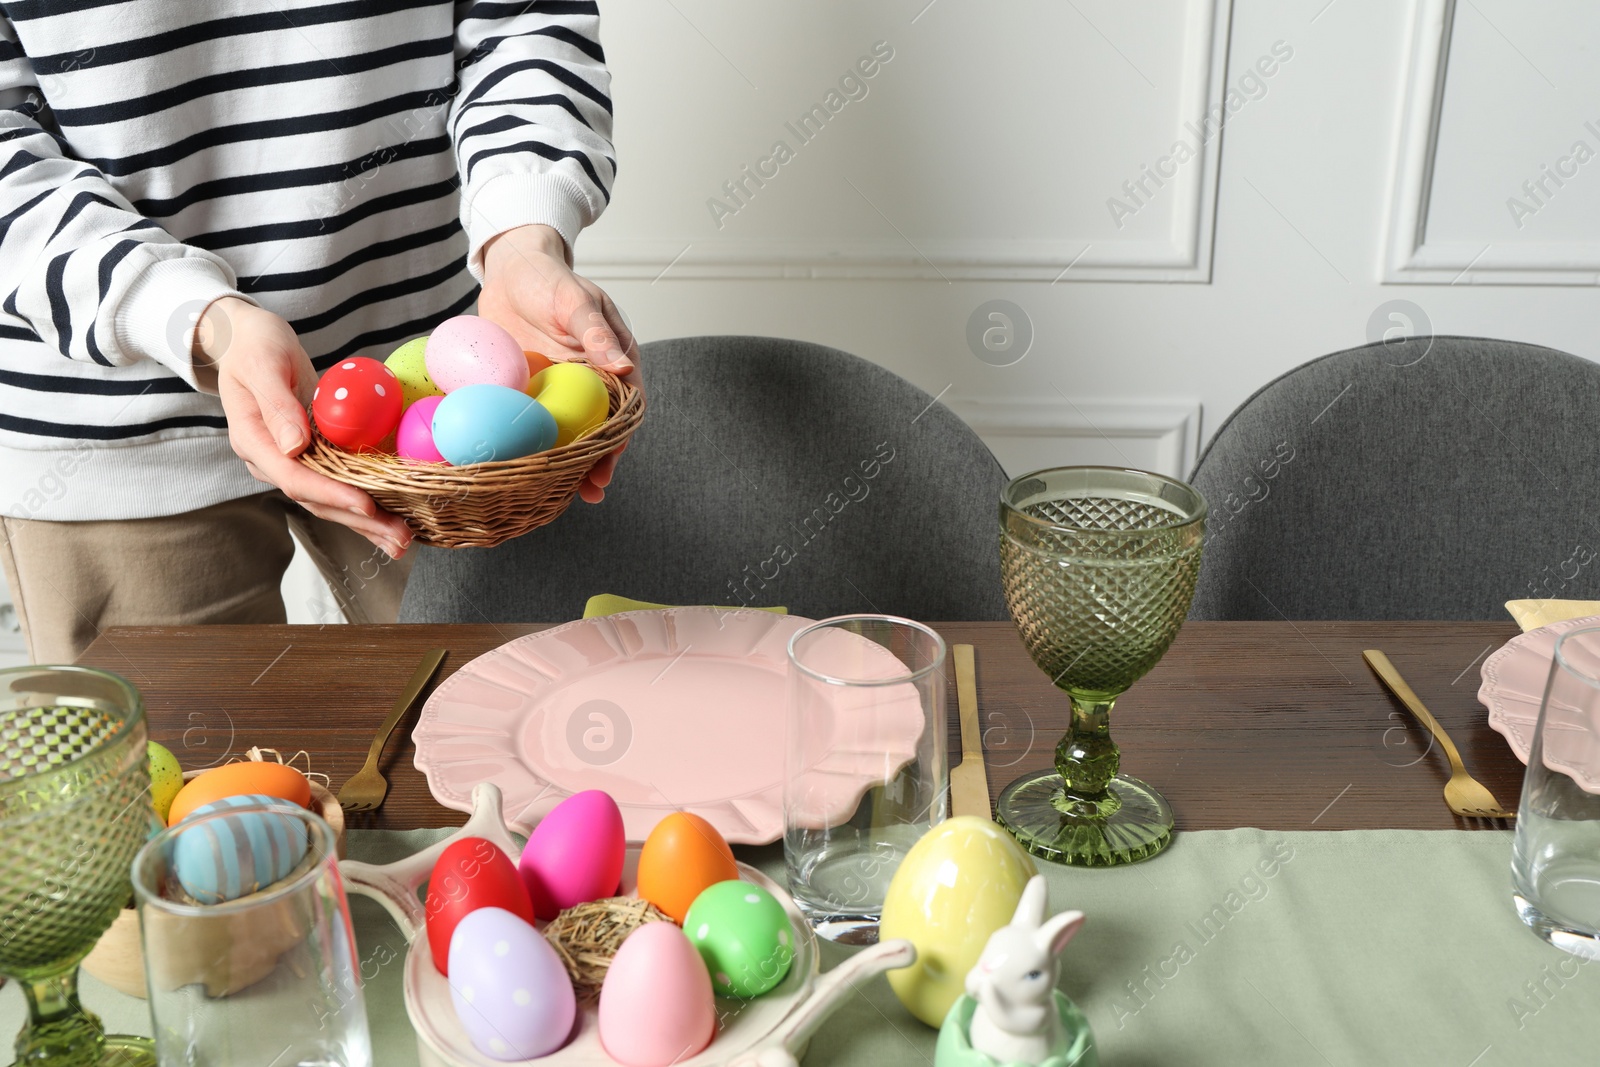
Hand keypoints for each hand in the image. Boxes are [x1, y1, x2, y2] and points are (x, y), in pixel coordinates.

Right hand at [201, 297, 411, 557]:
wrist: (244, 340)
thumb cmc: (254, 344)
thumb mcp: (263, 364)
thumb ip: (277, 404)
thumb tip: (295, 446)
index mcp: (253, 440)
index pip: (294, 477)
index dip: (332, 494)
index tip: (366, 504)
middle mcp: (271, 460)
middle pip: (316, 500)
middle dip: (359, 520)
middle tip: (399, 537)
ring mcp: (290, 462)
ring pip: (329, 501)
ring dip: (367, 523)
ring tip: (403, 540)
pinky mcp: (310, 458)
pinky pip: (338, 486)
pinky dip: (365, 505)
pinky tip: (393, 519)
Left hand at [478, 224, 636, 502]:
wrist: (509, 270)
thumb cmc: (550, 279)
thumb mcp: (576, 301)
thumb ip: (597, 334)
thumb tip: (624, 369)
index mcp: (611, 363)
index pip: (624, 408)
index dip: (619, 437)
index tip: (611, 461)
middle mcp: (587, 383)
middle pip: (597, 429)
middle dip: (596, 462)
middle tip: (591, 491)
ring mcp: (556, 391)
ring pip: (564, 433)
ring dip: (564, 463)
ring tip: (559, 494)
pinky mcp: (526, 392)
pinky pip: (527, 422)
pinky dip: (525, 444)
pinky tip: (516, 467)